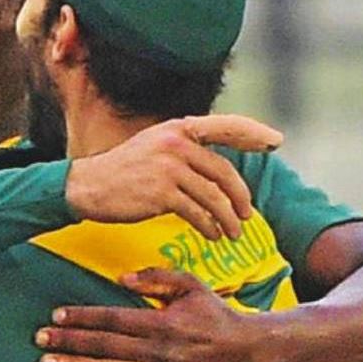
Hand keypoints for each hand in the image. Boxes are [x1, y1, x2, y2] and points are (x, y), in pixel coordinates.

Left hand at [35, 268, 263, 361]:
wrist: (247, 352)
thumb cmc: (216, 315)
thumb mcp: (191, 286)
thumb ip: (157, 278)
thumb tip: (121, 277)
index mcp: (160, 321)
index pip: (111, 318)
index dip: (82, 318)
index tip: (56, 316)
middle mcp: (156, 349)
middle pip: (103, 345)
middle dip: (68, 342)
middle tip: (39, 340)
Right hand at [64, 114, 283, 240]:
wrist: (86, 186)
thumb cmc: (121, 171)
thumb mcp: (153, 147)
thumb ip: (183, 149)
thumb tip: (215, 168)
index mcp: (177, 128)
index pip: (225, 126)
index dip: (253, 133)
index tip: (275, 143)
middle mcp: (175, 143)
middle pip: (225, 171)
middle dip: (241, 197)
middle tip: (247, 214)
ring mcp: (169, 167)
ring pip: (214, 196)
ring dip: (228, 219)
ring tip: (232, 233)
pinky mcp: (162, 193)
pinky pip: (198, 213)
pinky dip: (209, 227)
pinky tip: (212, 236)